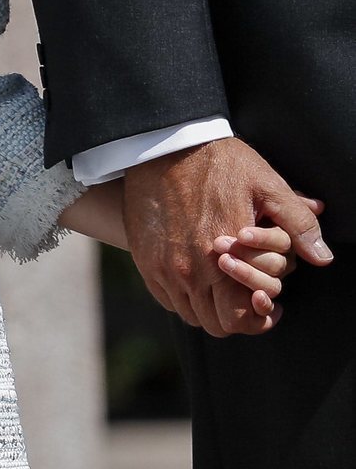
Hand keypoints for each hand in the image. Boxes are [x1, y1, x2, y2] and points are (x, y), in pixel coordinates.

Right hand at [122, 136, 332, 337]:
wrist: (163, 145)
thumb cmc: (218, 163)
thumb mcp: (266, 184)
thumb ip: (297, 223)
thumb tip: (322, 257)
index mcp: (222, 256)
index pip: (240, 318)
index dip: (259, 319)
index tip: (268, 304)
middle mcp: (188, 270)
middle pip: (215, 324)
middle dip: (238, 316)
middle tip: (251, 296)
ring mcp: (163, 268)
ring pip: (191, 314)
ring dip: (211, 307)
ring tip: (225, 286)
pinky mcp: (145, 260)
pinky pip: (167, 299)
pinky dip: (185, 296)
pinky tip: (199, 275)